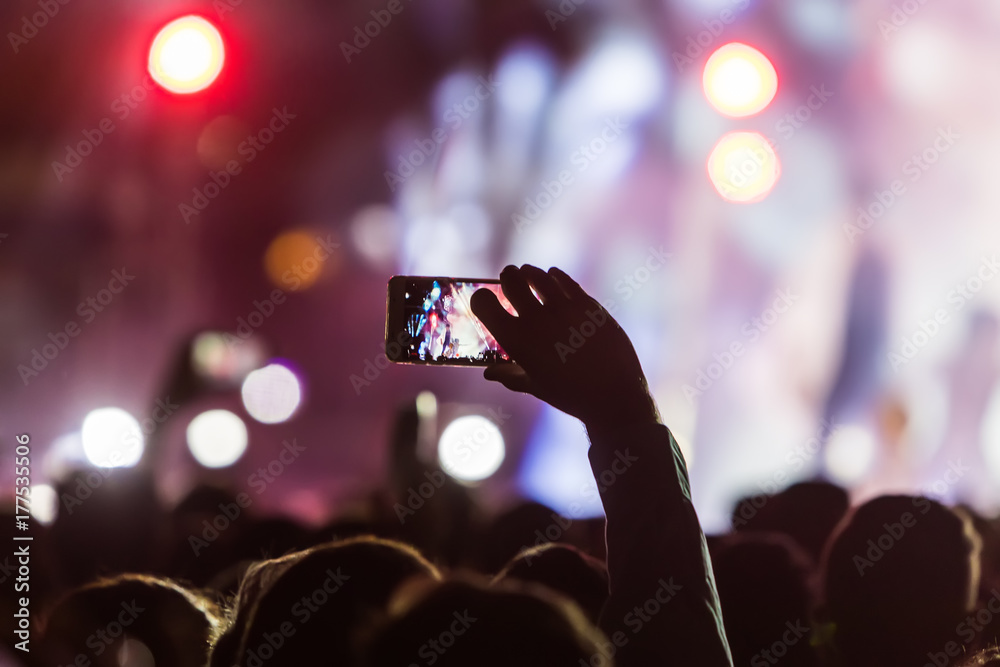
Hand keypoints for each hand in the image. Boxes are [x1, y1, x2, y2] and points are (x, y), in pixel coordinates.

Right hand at [471, 265, 659, 432]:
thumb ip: (509, 375)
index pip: (484, 304)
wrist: (613, 396)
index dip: (480, 298)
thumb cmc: (570, 395)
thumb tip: (489, 373)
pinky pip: (565, 281)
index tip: (485, 299)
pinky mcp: (588, 305)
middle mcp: (536, 320)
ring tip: (527, 273)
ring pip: (539, 276)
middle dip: (507, 277)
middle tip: (508, 277)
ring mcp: (564, 309)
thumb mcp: (535, 386)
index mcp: (516, 340)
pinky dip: (555, 276)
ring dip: (530, 273)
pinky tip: (552, 276)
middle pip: (511, 281)